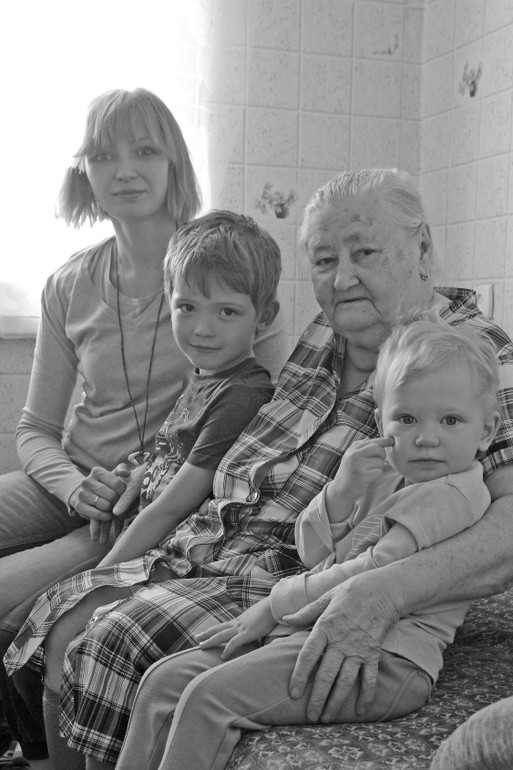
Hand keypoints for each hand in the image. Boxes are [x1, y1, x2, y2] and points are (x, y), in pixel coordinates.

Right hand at [69, 466, 128, 543]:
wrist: (85, 493)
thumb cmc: (104, 484)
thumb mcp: (112, 474)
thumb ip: (121, 469)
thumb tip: (125, 473)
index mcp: (97, 471)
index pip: (116, 483)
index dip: (123, 492)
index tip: (123, 495)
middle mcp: (87, 481)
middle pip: (111, 495)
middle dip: (118, 502)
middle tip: (120, 504)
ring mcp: (82, 494)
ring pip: (105, 505)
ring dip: (112, 510)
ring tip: (115, 509)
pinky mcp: (79, 506)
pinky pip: (97, 514)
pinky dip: (106, 517)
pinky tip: (109, 515)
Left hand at [196, 597, 275, 659]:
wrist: (274, 606)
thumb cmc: (269, 612)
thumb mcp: (259, 619)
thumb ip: (254, 624)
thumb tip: (255, 628)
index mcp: (240, 620)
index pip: (224, 625)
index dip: (215, 629)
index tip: (206, 633)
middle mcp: (238, 623)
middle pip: (218, 629)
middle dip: (206, 634)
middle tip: (196, 638)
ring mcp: (241, 628)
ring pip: (221, 635)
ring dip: (210, 640)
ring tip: (201, 646)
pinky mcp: (247, 633)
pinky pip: (234, 643)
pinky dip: (227, 649)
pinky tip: (222, 656)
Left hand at [284, 571, 399, 721]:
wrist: (381, 590)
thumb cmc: (350, 593)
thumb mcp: (325, 598)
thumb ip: (305, 613)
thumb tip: (285, 619)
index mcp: (325, 626)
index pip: (309, 655)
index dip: (300, 675)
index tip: (294, 693)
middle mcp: (341, 641)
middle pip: (326, 674)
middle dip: (317, 697)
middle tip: (310, 716)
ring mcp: (358, 649)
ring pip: (345, 681)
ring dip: (336, 701)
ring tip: (327, 718)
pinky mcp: (373, 653)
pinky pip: (369, 678)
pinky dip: (366, 695)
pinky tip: (360, 710)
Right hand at [332, 437, 393, 502]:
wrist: (340, 489)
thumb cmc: (350, 473)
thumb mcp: (352, 457)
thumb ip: (362, 448)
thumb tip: (379, 440)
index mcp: (352, 449)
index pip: (371, 441)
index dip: (383, 441)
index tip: (392, 440)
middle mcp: (354, 455)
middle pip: (378, 449)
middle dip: (382, 455)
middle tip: (377, 462)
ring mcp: (357, 465)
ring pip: (380, 462)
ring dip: (378, 468)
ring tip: (369, 472)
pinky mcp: (362, 476)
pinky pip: (379, 472)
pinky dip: (377, 475)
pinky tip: (369, 478)